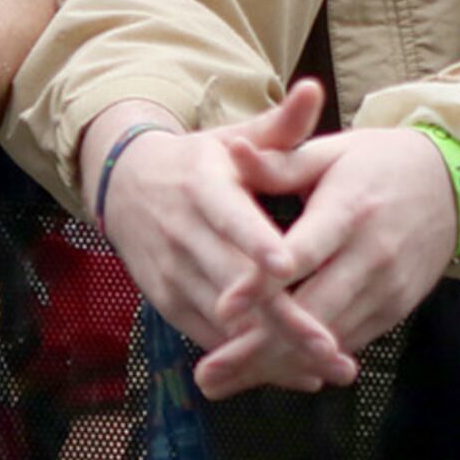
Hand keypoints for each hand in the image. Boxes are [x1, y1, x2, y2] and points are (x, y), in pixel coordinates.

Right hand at [89, 86, 355, 374]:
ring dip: (274, 351)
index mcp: (202, 187)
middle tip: (333, 350)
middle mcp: (182, 233)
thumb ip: (280, 125)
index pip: (230, 219)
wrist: (126, 186)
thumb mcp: (234, 138)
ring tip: (328, 368)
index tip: (287, 266)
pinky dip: (251, 358)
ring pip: (224, 321)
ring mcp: (171, 272)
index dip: (255, 244)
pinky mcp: (167, 301)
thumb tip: (313, 88)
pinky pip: (211, 338)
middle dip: (285, 321)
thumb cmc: (201, 163)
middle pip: (235, 286)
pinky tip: (296, 372)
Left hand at [194, 128, 459, 399]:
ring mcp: (386, 288)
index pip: (303, 253)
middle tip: (207, 374)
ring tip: (221, 383)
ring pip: (327, 339)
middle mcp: (371, 255)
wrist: (452, 184)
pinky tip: (263, 375)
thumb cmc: (377, 162)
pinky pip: (345, 342)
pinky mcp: (394, 310)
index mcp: (349, 210)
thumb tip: (232, 151)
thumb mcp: (330, 152)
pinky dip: (305, 363)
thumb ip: (279, 163)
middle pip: (312, 312)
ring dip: (274, 366)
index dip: (264, 283)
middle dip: (259, 347)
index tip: (224, 308)